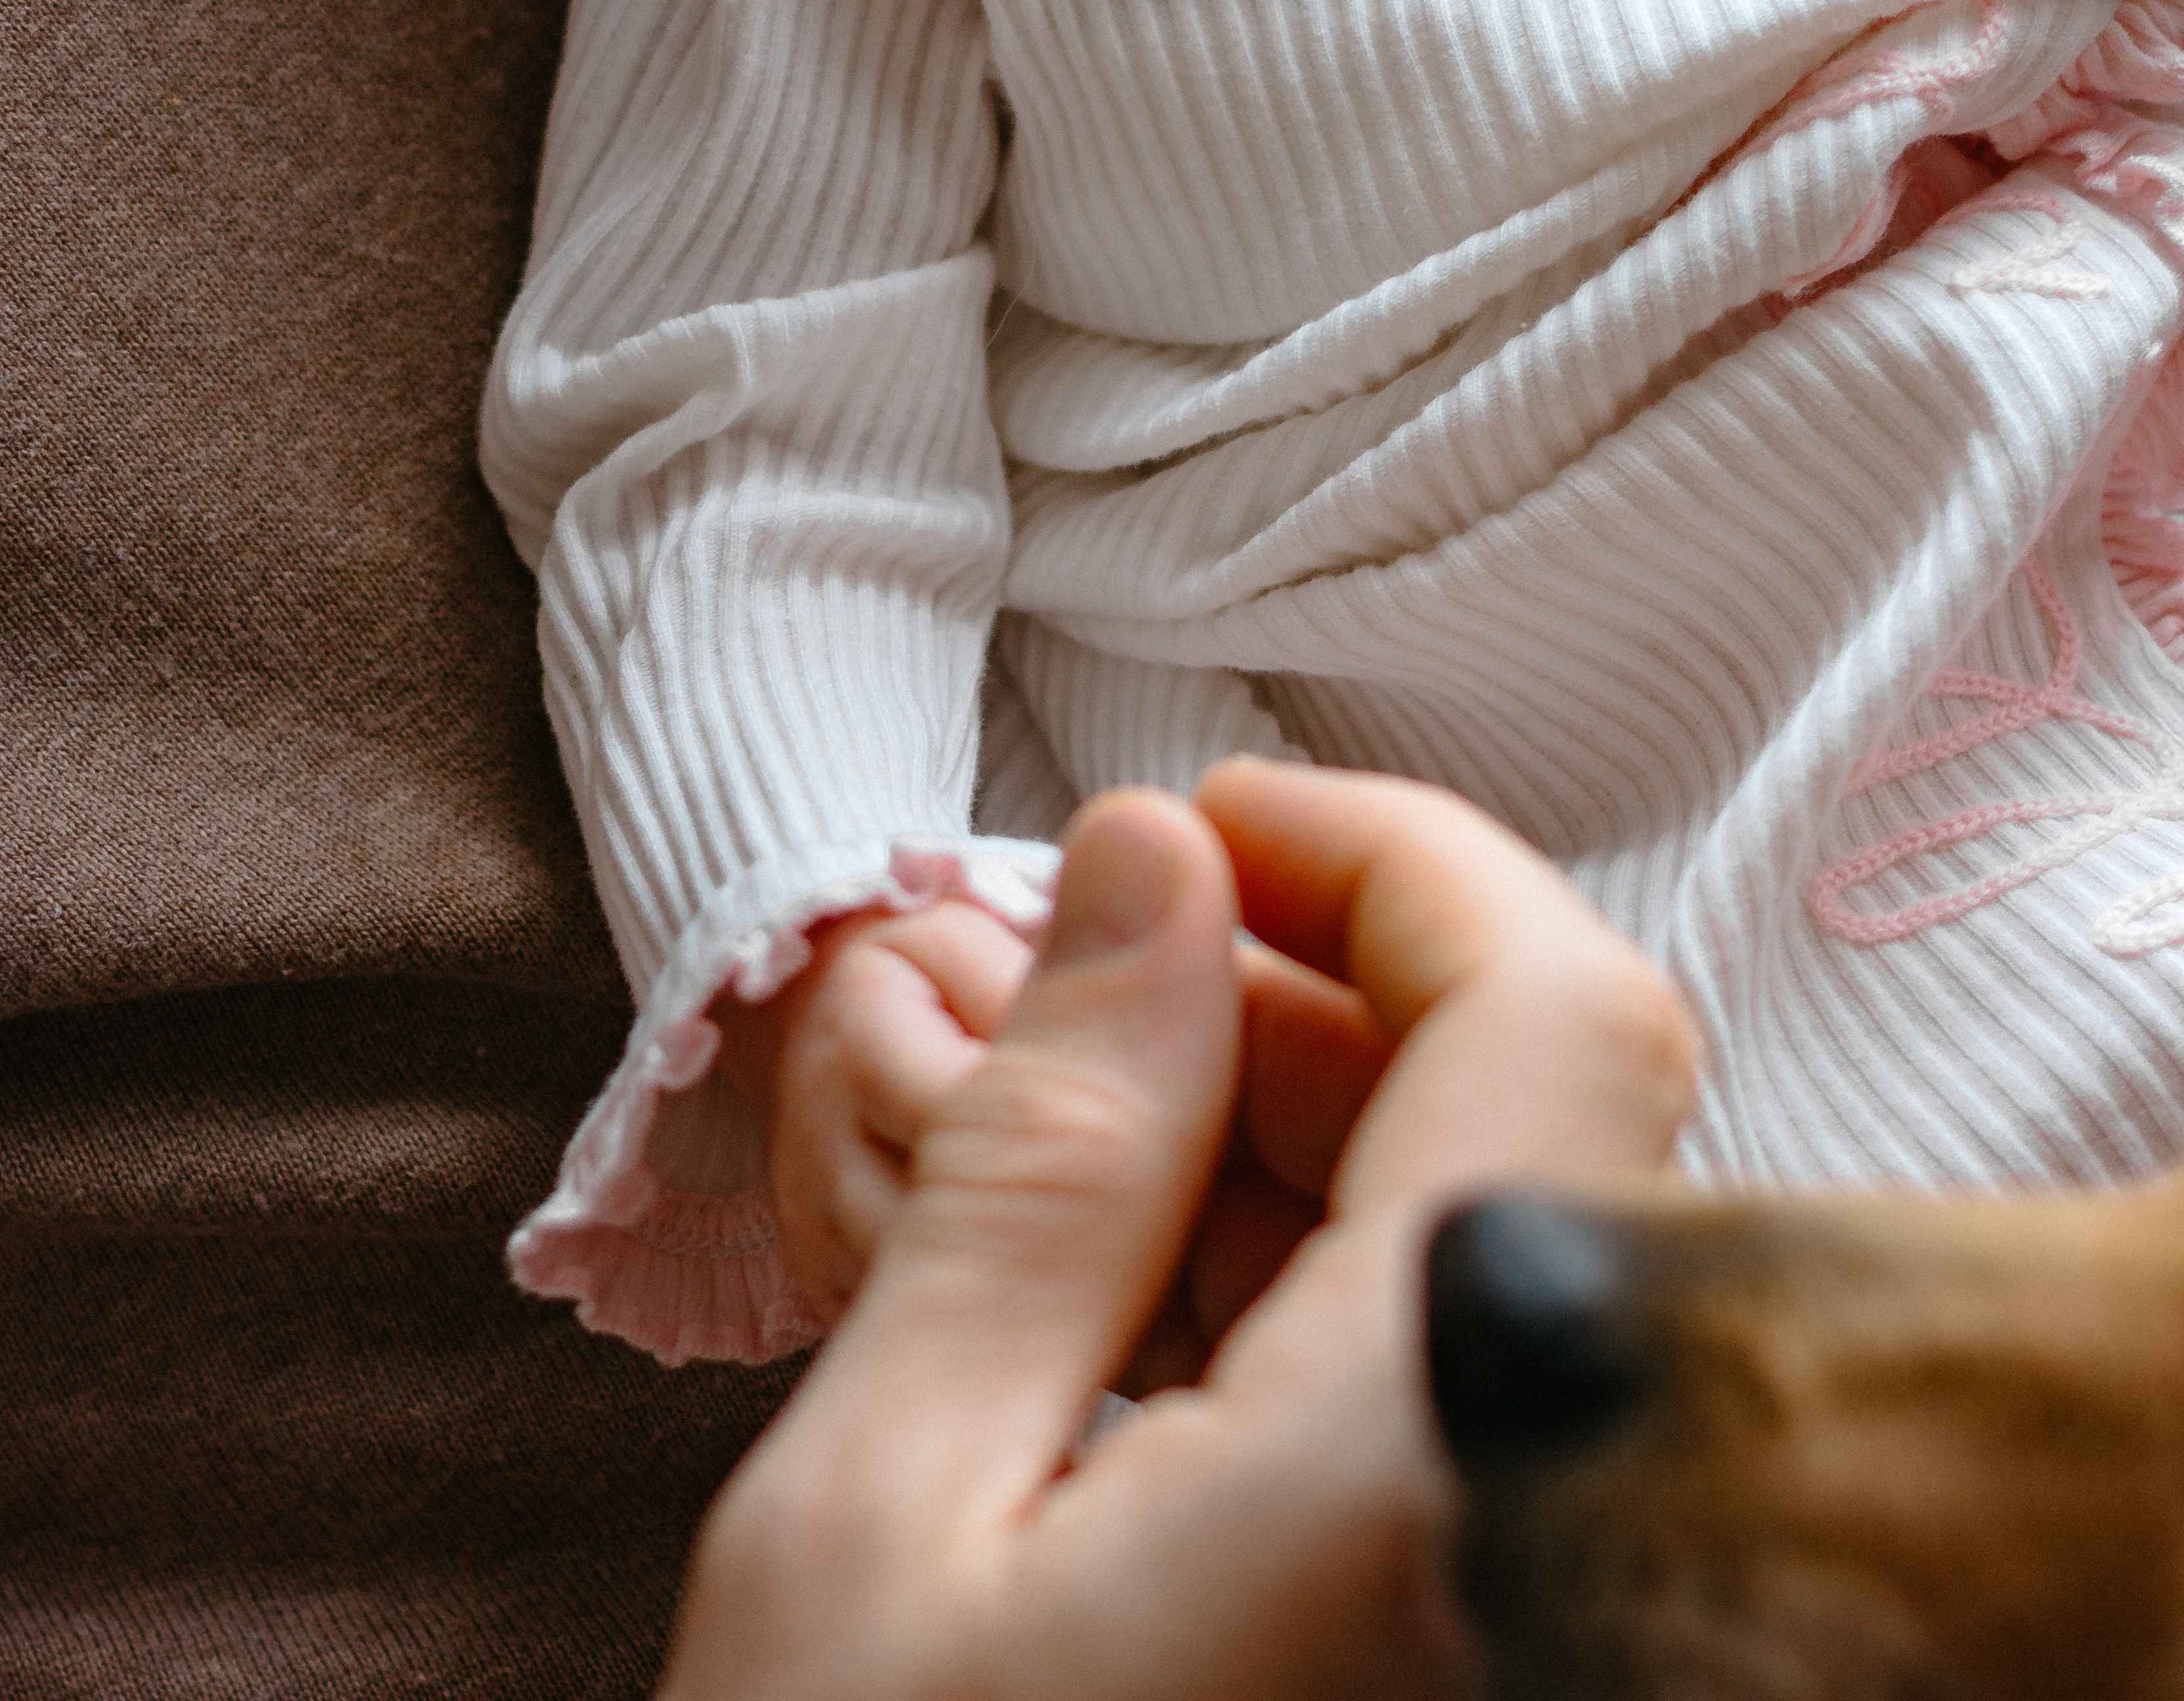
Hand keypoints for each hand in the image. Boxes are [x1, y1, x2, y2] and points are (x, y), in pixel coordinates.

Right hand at [664, 769, 1695, 1700]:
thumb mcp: (885, 1515)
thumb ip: (1042, 1157)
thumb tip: (1144, 867)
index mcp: (1424, 1478)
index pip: (1554, 1019)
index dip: (1388, 856)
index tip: (1196, 821)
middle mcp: (1542, 1542)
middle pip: (1525, 1123)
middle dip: (1289, 994)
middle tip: (1059, 981)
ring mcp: (1523, 1614)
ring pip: (1471, 1248)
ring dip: (1271, 1134)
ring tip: (1029, 1117)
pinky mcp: (1469, 1651)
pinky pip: (1425, 1390)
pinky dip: (1281, 1287)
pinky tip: (1101, 1277)